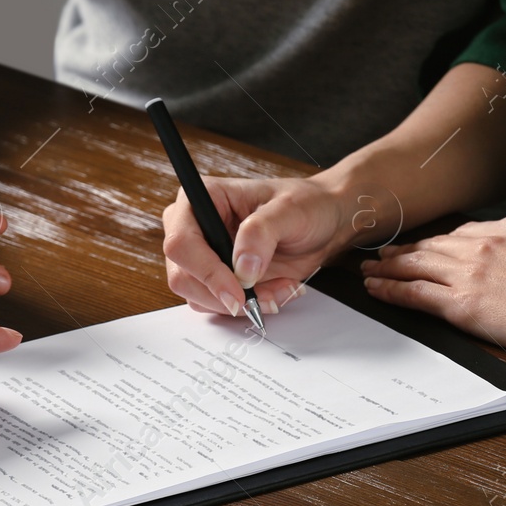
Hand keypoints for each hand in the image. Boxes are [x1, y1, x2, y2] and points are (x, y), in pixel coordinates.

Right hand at [162, 175, 365, 316]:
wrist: (323, 223)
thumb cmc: (306, 205)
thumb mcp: (290, 210)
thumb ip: (262, 233)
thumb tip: (241, 268)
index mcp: (204, 198)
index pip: (181, 241)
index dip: (205, 270)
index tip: (238, 290)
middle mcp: (195, 228)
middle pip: (182, 275)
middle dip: (223, 294)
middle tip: (261, 297)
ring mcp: (203, 256)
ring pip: (198, 296)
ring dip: (240, 303)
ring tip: (279, 288)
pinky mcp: (217, 279)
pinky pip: (217, 305)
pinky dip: (248, 307)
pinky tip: (274, 291)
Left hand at [360, 216, 505, 357]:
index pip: (464, 234)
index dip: (440, 243)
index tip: (428, 247)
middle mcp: (484, 244)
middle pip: (433, 246)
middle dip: (406, 251)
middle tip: (384, 255)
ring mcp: (470, 272)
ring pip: (416, 266)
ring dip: (388, 268)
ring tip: (369, 270)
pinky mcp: (462, 303)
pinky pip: (414, 294)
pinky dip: (390, 290)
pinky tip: (375, 289)